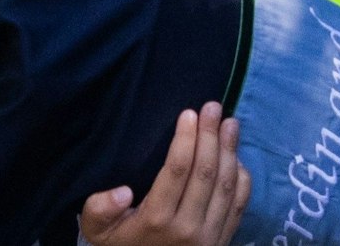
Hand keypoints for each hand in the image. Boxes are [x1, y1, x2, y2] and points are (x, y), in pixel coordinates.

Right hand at [79, 103, 248, 245]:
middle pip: (206, 173)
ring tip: (230, 123)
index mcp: (156, 219)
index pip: (177, 171)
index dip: (186, 140)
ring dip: (230, 151)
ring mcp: (210, 237)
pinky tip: (237, 157)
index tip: (188, 113)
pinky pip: (239, 207)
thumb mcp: (97, 231)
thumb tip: (122, 191)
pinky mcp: (223, 242)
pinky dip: (242, 180)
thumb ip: (99, 209)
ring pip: (226, 187)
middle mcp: (188, 227)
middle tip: (213, 107)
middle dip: (210, 136)